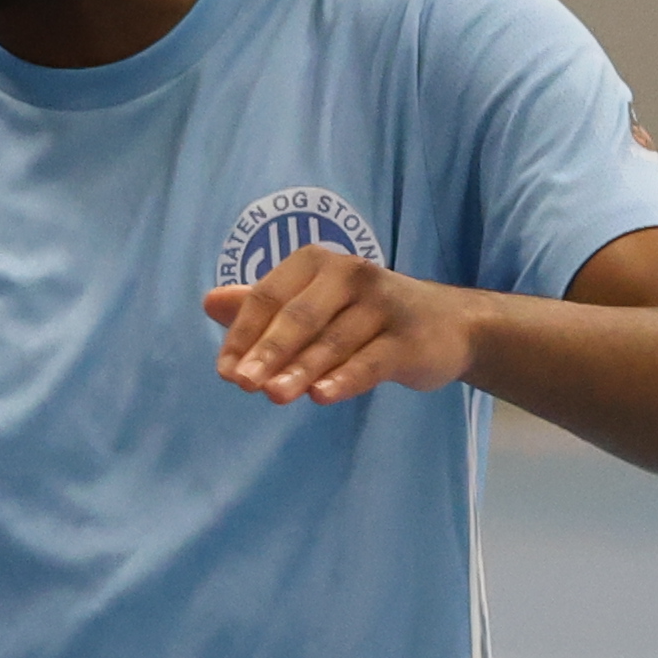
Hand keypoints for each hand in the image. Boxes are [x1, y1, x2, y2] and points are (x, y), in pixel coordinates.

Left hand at [203, 244, 478, 405]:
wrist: (447, 326)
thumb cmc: (365, 315)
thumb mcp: (314, 304)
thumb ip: (264, 305)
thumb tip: (209, 302)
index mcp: (317, 262)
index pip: (268, 297)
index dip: (243, 335)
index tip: (225, 372)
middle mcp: (350, 273)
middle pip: (299, 316)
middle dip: (268, 352)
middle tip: (242, 384)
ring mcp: (383, 303)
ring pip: (333, 341)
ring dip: (301, 370)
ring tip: (273, 396)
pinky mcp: (410, 337)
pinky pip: (372, 360)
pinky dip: (345, 378)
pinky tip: (321, 396)